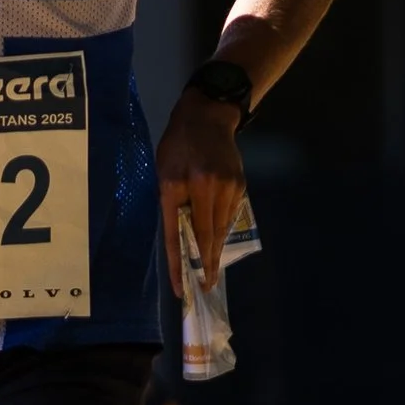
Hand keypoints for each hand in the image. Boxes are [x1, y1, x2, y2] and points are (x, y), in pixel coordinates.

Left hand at [156, 90, 245, 285]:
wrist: (208, 116)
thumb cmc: (177, 144)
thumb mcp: (164, 171)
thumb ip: (172, 202)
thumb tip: (183, 236)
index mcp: (178, 184)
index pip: (177, 233)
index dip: (179, 262)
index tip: (182, 287)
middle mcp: (205, 187)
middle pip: (206, 235)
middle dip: (205, 264)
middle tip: (205, 286)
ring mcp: (227, 187)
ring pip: (221, 228)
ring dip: (215, 249)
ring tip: (210, 269)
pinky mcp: (240, 185)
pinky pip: (230, 216)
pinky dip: (222, 229)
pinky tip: (218, 239)